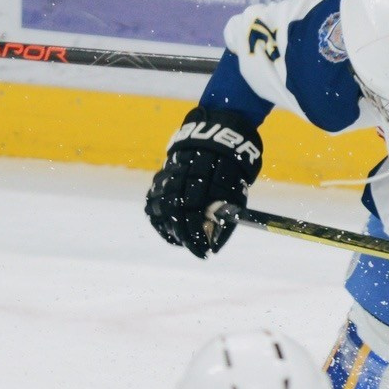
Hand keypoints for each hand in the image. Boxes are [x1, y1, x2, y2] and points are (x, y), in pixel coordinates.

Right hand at [146, 109, 263, 257]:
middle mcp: (183, 181)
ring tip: (182, 237)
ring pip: (159, 209)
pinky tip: (169, 225)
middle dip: (184, 236)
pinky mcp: (161, 176)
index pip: (194, 220)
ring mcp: (169, 177)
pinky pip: (152, 200)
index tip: (204, 253)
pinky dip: (158, 215)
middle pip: (175, 217)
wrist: (217, 136)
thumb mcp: (236, 192)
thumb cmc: (231, 170)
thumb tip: (214, 247)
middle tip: (194, 246)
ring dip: (170, 227)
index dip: (198, 240)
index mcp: (205, 186)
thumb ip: (224, 218)